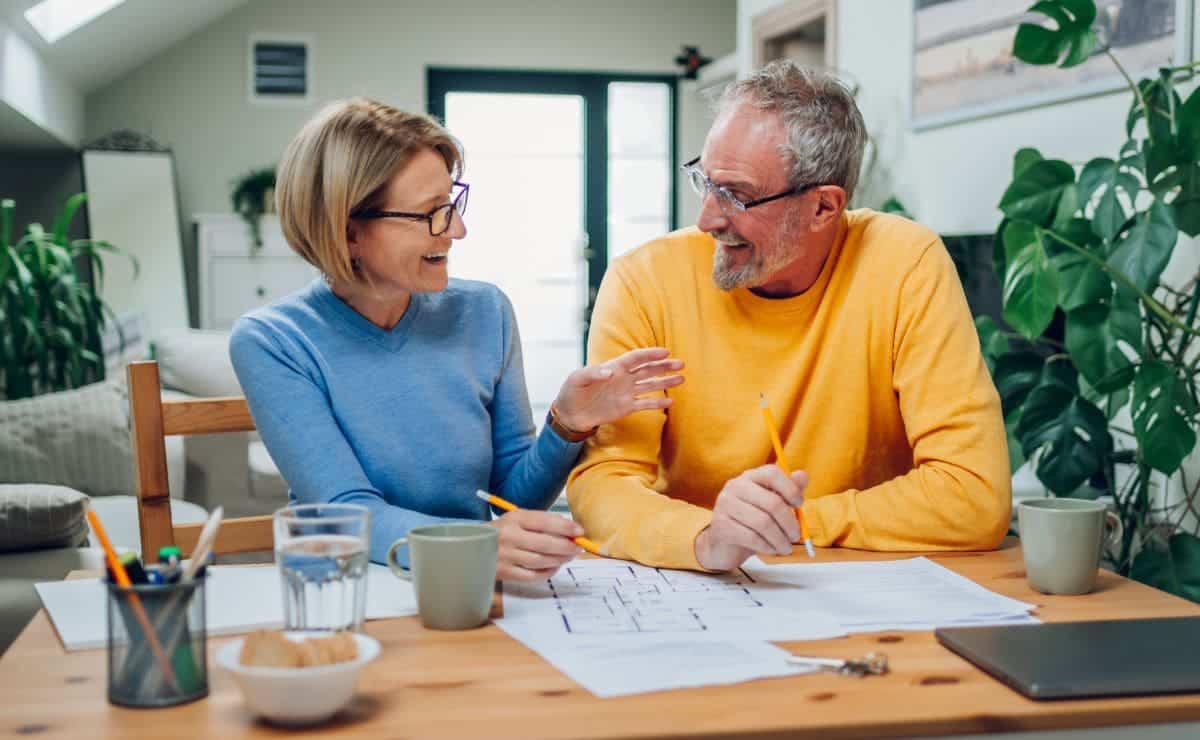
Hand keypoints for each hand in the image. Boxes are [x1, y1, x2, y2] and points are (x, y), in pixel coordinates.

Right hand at [490, 509, 583, 580]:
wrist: (473, 546)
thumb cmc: (502, 532)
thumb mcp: (517, 519)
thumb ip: (541, 522)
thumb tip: (569, 528)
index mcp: (513, 519)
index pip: (544, 521)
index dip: (565, 526)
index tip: (579, 531)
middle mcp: (509, 537)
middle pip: (545, 543)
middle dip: (567, 546)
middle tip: (579, 547)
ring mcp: (506, 556)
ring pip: (541, 561)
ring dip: (560, 559)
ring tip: (569, 556)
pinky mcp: (505, 573)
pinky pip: (533, 575)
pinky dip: (548, 571)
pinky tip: (555, 566)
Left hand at [553, 347, 684, 431]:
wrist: (570, 413)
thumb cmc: (571, 391)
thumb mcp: (577, 378)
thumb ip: (593, 373)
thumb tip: (610, 372)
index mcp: (613, 367)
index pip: (635, 358)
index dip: (650, 354)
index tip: (665, 352)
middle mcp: (623, 378)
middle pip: (648, 370)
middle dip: (664, 366)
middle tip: (681, 364)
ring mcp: (626, 393)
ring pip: (650, 385)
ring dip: (665, 381)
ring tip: (681, 378)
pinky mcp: (626, 407)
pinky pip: (645, 404)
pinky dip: (657, 403)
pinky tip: (671, 402)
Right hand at [694, 467, 808, 570]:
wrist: (724, 545)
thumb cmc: (752, 522)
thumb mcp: (772, 505)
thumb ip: (788, 490)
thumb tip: (803, 476)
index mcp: (749, 477)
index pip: (772, 473)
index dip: (790, 489)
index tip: (799, 505)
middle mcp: (735, 486)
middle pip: (772, 502)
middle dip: (789, 523)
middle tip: (796, 536)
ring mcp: (725, 505)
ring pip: (763, 523)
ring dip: (780, 539)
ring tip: (786, 547)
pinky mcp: (721, 525)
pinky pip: (752, 537)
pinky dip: (767, 546)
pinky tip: (772, 550)